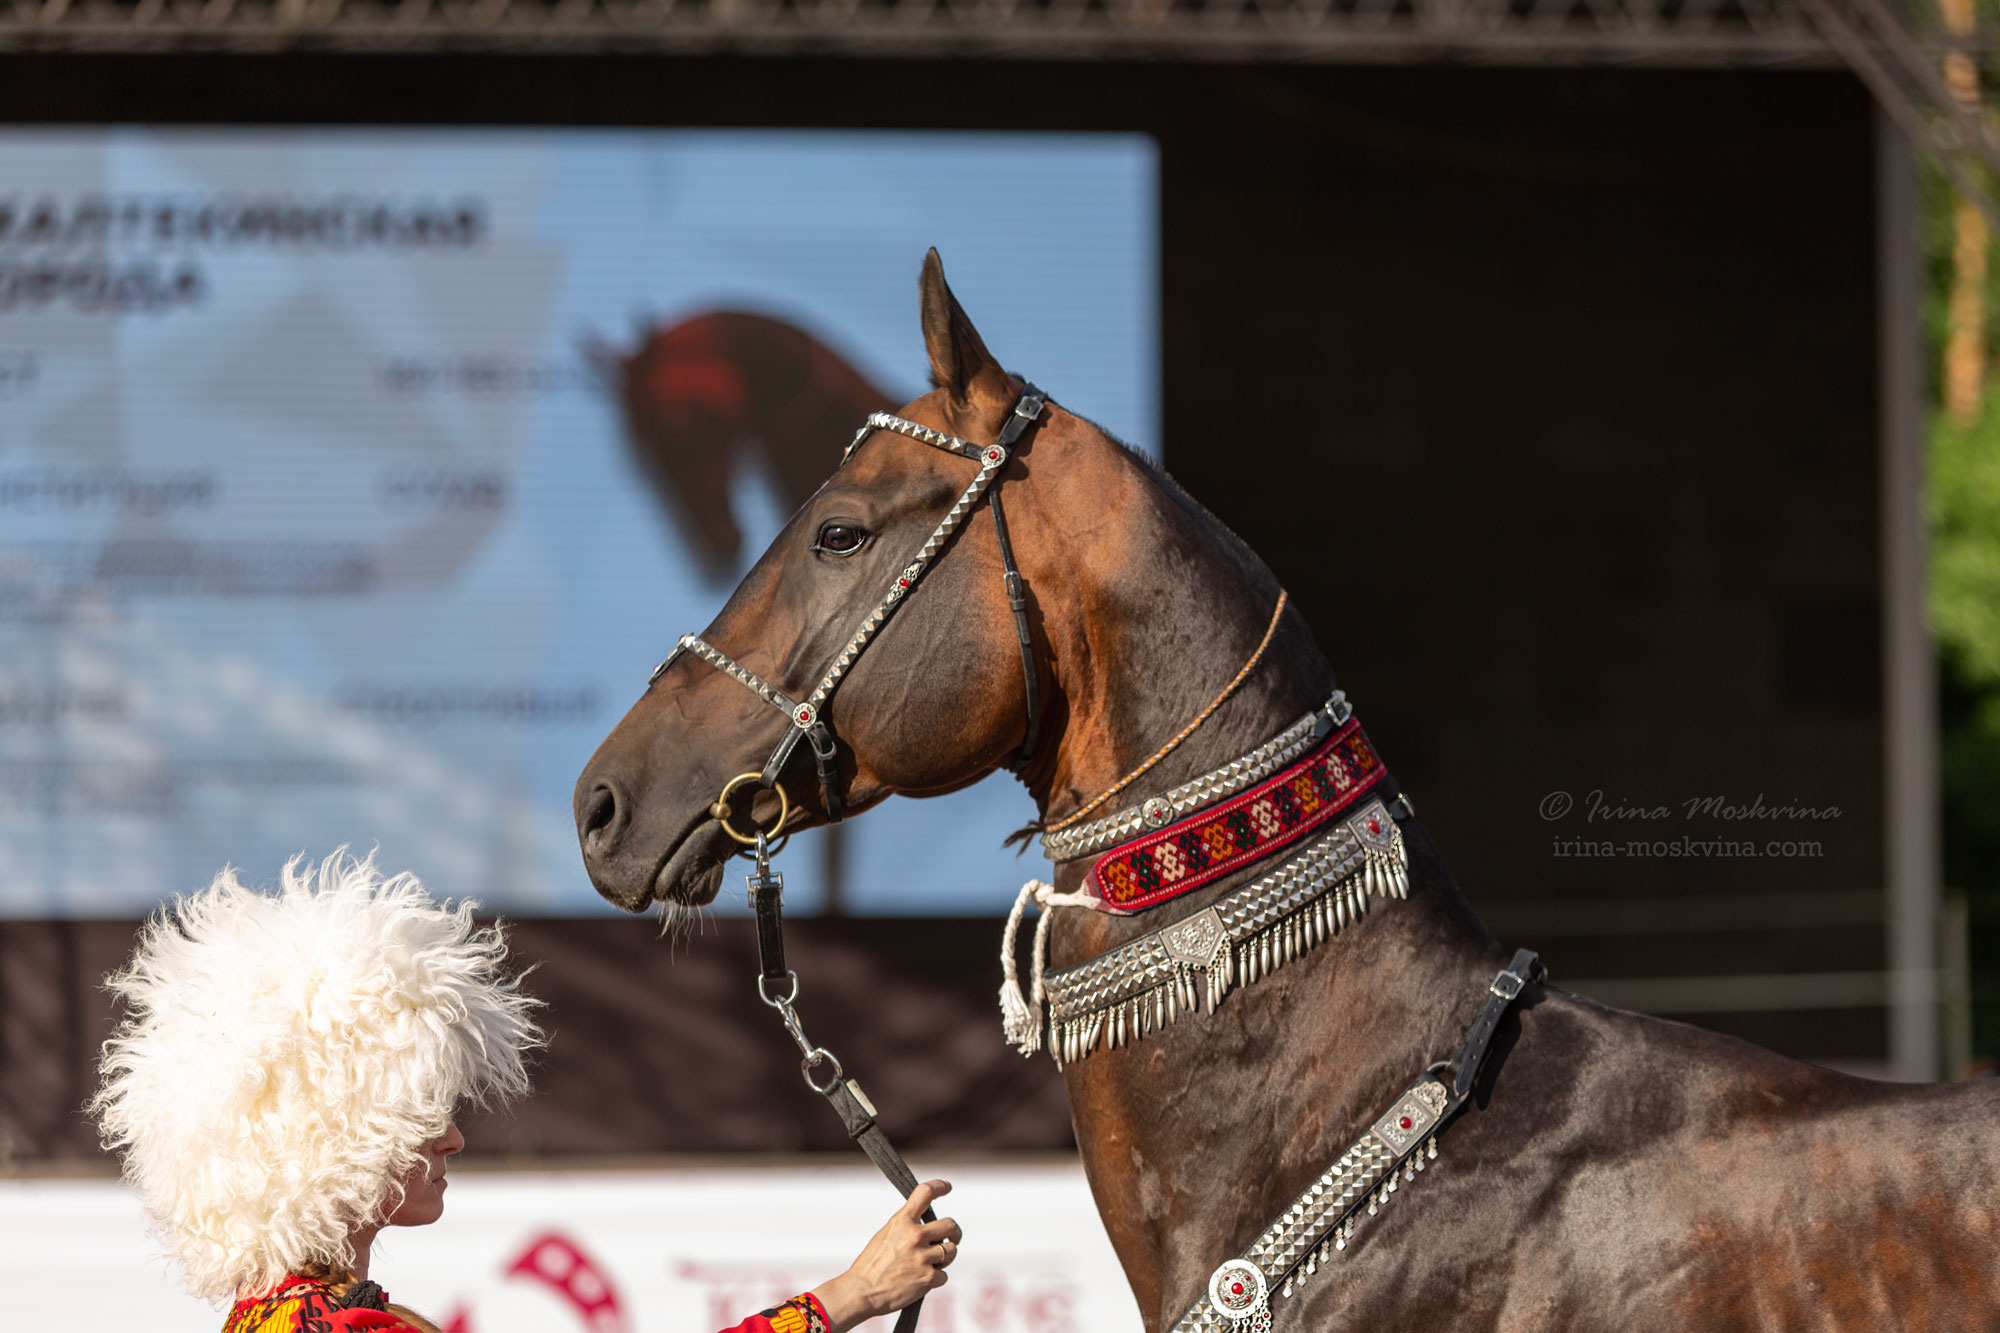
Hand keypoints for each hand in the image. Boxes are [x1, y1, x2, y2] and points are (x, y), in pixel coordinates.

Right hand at [812, 1179, 960, 1332]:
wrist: (862, 1291)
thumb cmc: (871, 1264)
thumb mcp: (886, 1234)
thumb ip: (907, 1226)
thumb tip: (927, 1225)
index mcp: (902, 1221)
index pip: (925, 1192)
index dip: (940, 1186)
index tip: (947, 1187)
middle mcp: (915, 1235)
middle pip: (950, 1224)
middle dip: (954, 1233)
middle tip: (952, 1238)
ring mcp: (923, 1257)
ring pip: (951, 1251)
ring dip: (945, 1257)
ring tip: (931, 1263)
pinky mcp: (928, 1278)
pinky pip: (944, 1275)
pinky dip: (936, 1278)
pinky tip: (921, 1280)